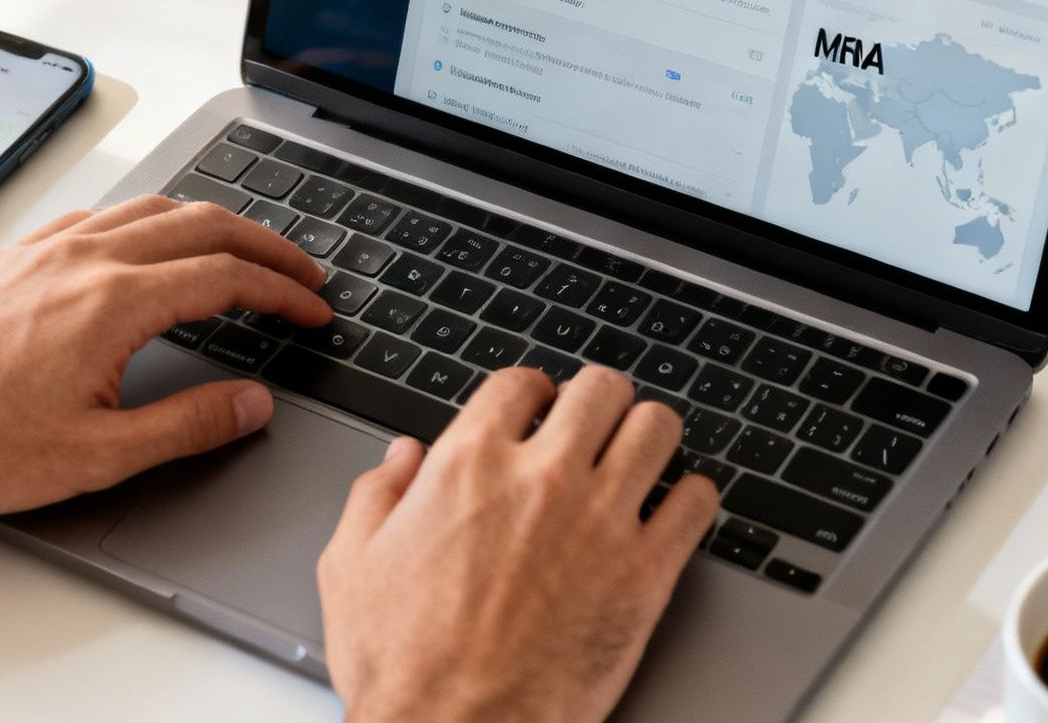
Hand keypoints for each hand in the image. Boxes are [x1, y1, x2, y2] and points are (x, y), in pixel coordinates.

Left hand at [0, 196, 333, 524]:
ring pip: (154, 208)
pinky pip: (103, 215)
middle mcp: (85, 259)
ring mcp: (48, 250)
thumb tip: (251, 404)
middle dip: (266, 244)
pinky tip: (151, 244)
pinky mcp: (18, 256)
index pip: (228, 277)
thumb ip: (187, 425)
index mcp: (115, 302)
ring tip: (243, 249)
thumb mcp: (97, 456)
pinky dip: (151, 220)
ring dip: (212, 222)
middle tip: (302, 272)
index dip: (284, 293)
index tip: (313, 310)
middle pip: (203, 223)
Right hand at [317, 366, 719, 722]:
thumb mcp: (350, 568)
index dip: (532, 392)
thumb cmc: (404, 666)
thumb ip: (375, 496)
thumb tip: (400, 458)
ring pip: (656, 428)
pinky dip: (692, 496)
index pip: (521, 383)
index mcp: (468, 465)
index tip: (538, 408)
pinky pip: (697, 502)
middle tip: (594, 425)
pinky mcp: (646, 573)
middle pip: (600, 389)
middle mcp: (541, 478)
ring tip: (640, 454)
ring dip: (648, 434)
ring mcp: (601, 521)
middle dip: (597, 402)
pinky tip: (676, 507)